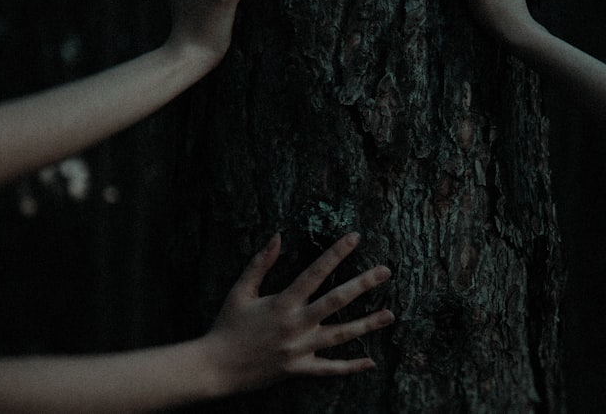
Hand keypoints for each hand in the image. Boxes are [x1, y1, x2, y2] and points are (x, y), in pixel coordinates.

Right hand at [201, 233, 393, 393]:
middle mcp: (295, 325)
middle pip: (336, 301)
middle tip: (386, 271)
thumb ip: (260, 263)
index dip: (336, 253)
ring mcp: (299, 349)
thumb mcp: (240, 291)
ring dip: (366, 324)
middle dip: (363, 284)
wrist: (215, 368)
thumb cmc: (226, 326)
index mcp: (282, 303)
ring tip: (390, 314)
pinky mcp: (299, 369)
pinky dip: (350, 367)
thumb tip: (278, 236)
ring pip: (340, 335)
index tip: (355, 237)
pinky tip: (370, 362)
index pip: (315, 272)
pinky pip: (328, 369)